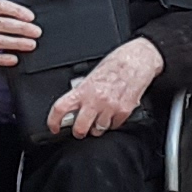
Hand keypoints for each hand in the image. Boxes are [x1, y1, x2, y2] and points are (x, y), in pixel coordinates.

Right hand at [0, 0, 38, 69]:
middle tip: (36, 32)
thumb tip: (21, 19)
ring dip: (15, 42)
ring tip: (29, 45)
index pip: (0, 6)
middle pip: (1, 23)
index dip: (17, 11)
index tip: (30, 17)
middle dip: (21, 28)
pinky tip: (13, 59)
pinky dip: (1, 58)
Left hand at [46, 36, 162, 138]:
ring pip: (98, 130)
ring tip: (99, 119)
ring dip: (97, 128)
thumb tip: (74, 104)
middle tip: (79, 130)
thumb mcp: (92, 74)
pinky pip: (114, 126)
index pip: (61, 108)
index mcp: (84, 89)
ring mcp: (110, 107)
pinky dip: (112, 123)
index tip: (53, 127)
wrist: (138, 59)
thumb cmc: (116, 63)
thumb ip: (83, 91)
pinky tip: (112, 114)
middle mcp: (96, 100)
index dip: (53, 121)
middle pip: (80, 128)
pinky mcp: (124, 111)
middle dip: (78, 132)